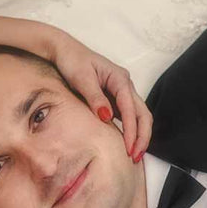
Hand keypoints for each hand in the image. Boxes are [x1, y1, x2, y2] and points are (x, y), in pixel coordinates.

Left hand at [49, 32, 153, 160]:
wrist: (64, 51)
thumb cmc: (72, 61)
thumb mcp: (82, 79)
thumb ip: (95, 98)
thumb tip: (106, 117)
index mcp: (120, 79)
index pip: (131, 109)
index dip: (131, 130)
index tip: (129, 147)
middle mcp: (125, 85)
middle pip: (142, 113)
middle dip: (142, 136)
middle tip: (136, 156)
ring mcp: (121, 92)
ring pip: (138, 115)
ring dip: (138, 134)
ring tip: (134, 154)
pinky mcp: (115, 97)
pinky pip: (127, 115)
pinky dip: (130, 130)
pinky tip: (125, 143)